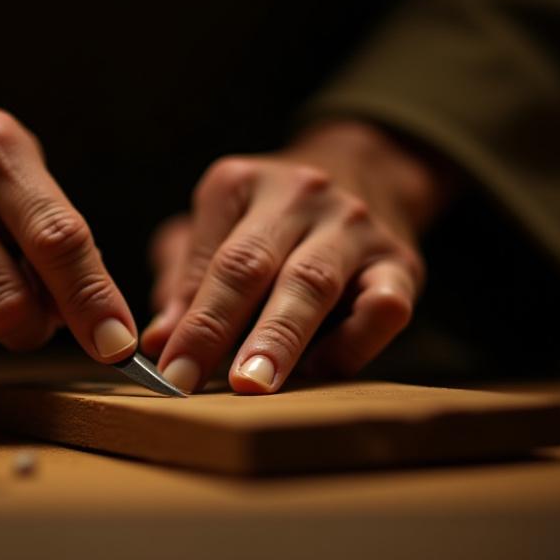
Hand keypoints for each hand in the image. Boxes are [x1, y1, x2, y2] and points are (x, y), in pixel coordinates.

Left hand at [140, 120, 454, 392]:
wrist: (365, 176)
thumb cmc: (270, 227)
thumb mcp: (218, 233)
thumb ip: (185, 284)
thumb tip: (159, 343)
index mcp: (242, 182)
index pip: (209, 257)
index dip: (185, 318)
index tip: (166, 370)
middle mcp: (299, 194)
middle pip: (251, 263)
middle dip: (216, 325)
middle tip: (189, 379)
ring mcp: (354, 225)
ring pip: (313, 283)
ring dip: (279, 337)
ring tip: (253, 383)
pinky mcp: (400, 262)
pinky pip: (383, 306)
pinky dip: (353, 343)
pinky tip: (319, 371)